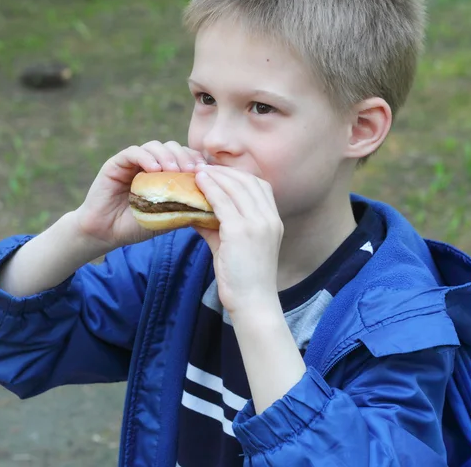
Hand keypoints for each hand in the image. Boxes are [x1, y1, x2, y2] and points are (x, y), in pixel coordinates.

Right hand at [74, 141, 206, 248]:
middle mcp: (150, 163)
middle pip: (172, 147)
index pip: (184, 157)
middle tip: (191, 169)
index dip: (195, 159)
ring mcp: (133, 162)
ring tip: (172, 170)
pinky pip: (133, 152)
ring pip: (155, 146)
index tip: (205, 170)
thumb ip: (186, 206)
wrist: (107, 233)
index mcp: (164, 173)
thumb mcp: (168, 216)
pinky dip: (146, 157)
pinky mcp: (116, 163)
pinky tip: (153, 169)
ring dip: (166, 155)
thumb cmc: (137, 225)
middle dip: (184, 156)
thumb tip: (211, 203)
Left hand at [194, 165, 283, 315]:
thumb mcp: (236, 246)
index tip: (220, 172)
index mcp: (274, 220)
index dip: (239, 175)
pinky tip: (198, 184)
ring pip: (234, 188)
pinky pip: (222, 202)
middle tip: (204, 167)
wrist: (254, 302)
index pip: (259, 186)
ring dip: (215, 176)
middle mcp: (269, 218)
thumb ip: (220, 226)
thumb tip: (196, 211)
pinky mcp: (240, 232)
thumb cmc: (245, 278)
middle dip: (225, 172)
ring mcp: (257, 224)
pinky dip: (210, 189)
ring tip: (198, 171)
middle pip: (247, 182)